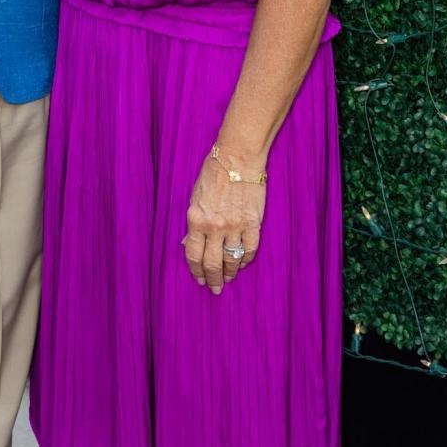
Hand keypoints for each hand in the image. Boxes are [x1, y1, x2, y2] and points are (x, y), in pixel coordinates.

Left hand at [182, 149, 265, 294]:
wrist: (237, 158)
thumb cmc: (213, 174)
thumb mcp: (195, 198)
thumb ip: (195, 223)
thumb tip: (193, 244)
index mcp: (196, 219)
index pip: (193, 255)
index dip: (196, 271)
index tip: (198, 280)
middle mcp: (214, 226)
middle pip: (212, 263)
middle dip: (212, 280)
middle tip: (215, 288)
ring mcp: (235, 226)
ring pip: (232, 260)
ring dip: (230, 273)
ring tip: (228, 279)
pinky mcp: (253, 223)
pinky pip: (250, 250)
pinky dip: (246, 260)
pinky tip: (242, 264)